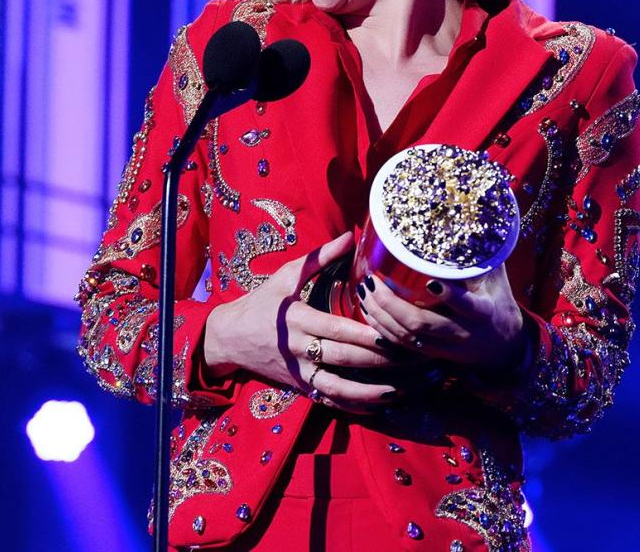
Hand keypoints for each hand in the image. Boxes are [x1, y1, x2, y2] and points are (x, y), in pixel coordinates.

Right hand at [203, 232, 405, 412]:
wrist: (229, 338)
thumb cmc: (261, 302)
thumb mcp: (285, 276)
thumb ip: (319, 257)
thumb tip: (351, 236)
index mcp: (298, 319)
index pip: (337, 329)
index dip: (365, 334)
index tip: (393, 333)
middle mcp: (300, 348)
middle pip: (344, 358)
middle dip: (379, 360)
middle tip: (410, 358)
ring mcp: (299, 371)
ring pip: (337, 387)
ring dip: (368, 391)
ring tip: (398, 390)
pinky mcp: (299, 386)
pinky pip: (328, 399)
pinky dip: (352, 405)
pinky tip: (376, 404)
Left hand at [357, 264, 527, 368]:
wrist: (503, 347)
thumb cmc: (498, 303)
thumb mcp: (497, 280)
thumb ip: (483, 255)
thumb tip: (472, 219)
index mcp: (483, 313)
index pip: (466, 306)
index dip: (449, 296)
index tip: (430, 281)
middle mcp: (462, 333)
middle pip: (422, 323)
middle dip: (393, 305)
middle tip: (373, 282)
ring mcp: (445, 346)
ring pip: (407, 336)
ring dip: (382, 315)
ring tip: (365, 291)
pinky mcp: (431, 353)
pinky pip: (401, 345)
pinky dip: (381, 328)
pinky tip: (368, 310)